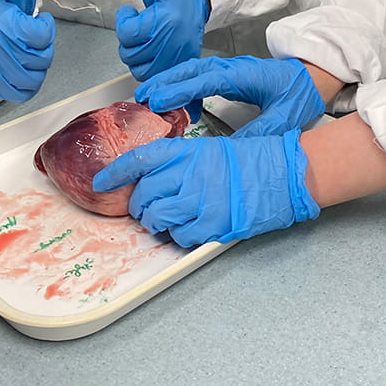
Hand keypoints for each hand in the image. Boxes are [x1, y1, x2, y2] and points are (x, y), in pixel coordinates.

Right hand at [0, 0, 54, 101]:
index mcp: (0, 23)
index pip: (40, 36)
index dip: (46, 28)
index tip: (39, 20)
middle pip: (37, 61)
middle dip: (44, 49)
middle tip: (35, 38)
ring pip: (30, 80)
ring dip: (37, 68)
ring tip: (30, 52)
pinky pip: (16, 94)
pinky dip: (26, 86)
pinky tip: (24, 69)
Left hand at [92, 130, 318, 246]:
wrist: (284, 173)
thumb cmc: (253, 158)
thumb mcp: (212, 148)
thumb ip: (182, 160)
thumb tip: (156, 175)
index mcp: (188, 150)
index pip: (140, 159)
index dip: (116, 172)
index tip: (102, 183)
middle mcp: (189, 174)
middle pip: (144, 194)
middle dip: (138, 204)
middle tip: (145, 207)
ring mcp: (200, 201)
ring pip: (156, 218)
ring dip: (155, 222)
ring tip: (164, 219)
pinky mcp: (213, 224)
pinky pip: (179, 237)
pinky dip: (178, 236)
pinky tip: (187, 228)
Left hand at [116, 0, 209, 83]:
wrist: (197, 3)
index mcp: (166, 21)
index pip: (129, 34)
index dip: (124, 22)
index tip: (129, 13)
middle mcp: (172, 43)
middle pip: (131, 54)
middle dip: (128, 40)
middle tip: (136, 27)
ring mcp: (176, 58)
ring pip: (139, 70)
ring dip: (136, 56)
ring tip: (142, 40)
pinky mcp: (179, 67)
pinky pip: (154, 77)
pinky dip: (147, 68)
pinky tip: (149, 52)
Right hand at [136, 55, 324, 137]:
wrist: (312, 78)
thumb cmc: (299, 95)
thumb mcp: (282, 120)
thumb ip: (257, 135)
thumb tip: (229, 155)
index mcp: (246, 76)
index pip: (207, 80)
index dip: (181, 90)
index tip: (158, 101)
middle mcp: (234, 68)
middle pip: (193, 69)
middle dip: (166, 81)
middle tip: (141, 97)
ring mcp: (231, 69)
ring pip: (194, 70)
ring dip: (171, 81)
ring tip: (149, 98)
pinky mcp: (230, 76)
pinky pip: (201, 76)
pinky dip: (183, 85)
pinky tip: (176, 103)